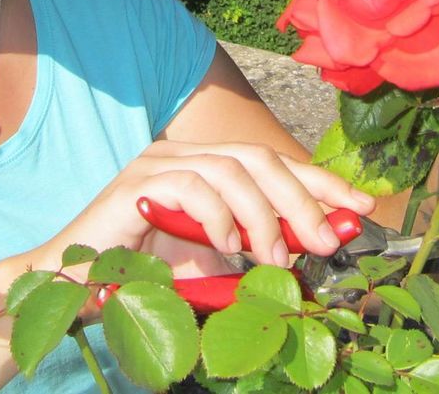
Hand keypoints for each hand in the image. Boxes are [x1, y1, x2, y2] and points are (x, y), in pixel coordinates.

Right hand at [56, 140, 374, 270]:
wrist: (79, 284)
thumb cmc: (147, 274)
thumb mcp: (216, 260)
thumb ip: (257, 247)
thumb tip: (316, 245)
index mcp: (206, 164)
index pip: (272, 161)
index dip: (318, 180)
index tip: (359, 204)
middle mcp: (186, 153)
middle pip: (258, 157)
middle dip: (301, 196)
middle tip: (326, 240)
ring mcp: (160, 162)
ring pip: (231, 168)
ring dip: (264, 216)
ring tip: (276, 260)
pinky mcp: (139, 181)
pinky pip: (192, 184)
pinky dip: (219, 217)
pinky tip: (227, 247)